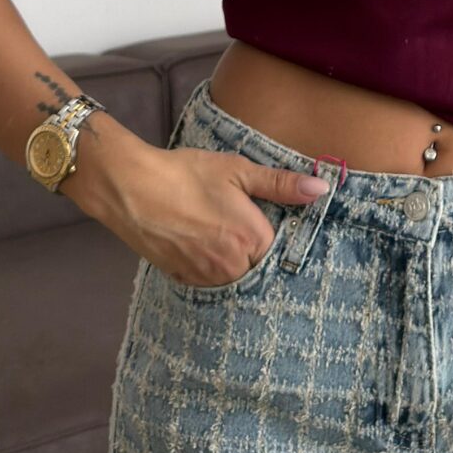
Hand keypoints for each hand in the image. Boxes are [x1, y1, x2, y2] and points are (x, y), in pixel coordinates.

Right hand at [95, 144, 326, 291]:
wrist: (131, 187)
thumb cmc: (186, 175)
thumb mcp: (238, 171)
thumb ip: (281, 184)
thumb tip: (321, 188)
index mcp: (253, 239)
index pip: (279, 246)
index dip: (268, 229)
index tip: (254, 215)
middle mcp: (233, 267)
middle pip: (257, 265)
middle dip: (249, 247)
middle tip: (226, 220)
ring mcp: (206, 278)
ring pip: (233, 276)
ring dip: (229, 259)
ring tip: (210, 229)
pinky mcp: (183, 280)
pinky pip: (208, 281)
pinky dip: (208, 266)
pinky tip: (195, 242)